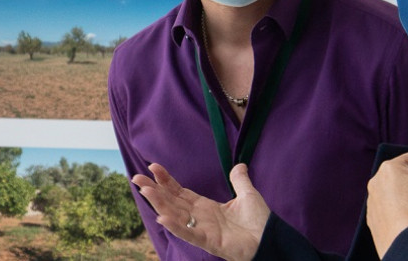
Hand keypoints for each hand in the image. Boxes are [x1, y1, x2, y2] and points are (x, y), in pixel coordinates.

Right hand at [132, 163, 269, 260]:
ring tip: (144, 190)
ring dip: (159, 203)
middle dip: (154, 190)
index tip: (153, 166)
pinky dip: (175, 226)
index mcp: (206, 207)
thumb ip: (240, 180)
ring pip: (175, 215)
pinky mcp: (209, 242)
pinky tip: (162, 217)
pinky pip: (188, 233)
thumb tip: (240, 165)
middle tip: (136, 177)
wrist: (271, 240)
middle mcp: (199, 218)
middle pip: (171, 202)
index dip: (166, 180)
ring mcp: (202, 230)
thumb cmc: (260, 223)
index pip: (180, 192)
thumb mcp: (248, 195)